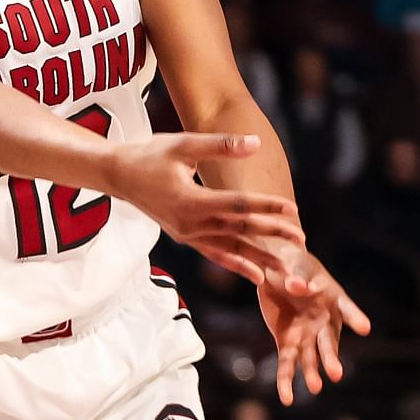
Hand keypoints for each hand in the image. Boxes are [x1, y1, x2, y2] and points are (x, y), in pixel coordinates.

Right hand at [102, 133, 304, 285]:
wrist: (118, 175)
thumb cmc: (150, 155)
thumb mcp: (184, 144)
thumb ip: (221, 145)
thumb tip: (255, 143)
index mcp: (192, 200)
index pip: (238, 205)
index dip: (267, 207)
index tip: (293, 210)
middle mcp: (191, 223)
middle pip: (239, 229)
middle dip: (272, 234)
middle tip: (302, 239)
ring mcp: (188, 234)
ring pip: (231, 248)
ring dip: (260, 258)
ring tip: (287, 270)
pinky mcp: (186, 237)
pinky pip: (216, 254)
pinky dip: (238, 264)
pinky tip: (258, 276)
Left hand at [259, 249, 370, 404]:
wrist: (278, 269)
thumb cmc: (294, 262)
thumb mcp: (296, 263)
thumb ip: (298, 276)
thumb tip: (296, 286)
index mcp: (334, 300)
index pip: (348, 309)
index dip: (356, 318)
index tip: (365, 328)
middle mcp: (325, 323)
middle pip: (329, 343)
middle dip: (331, 358)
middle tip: (336, 374)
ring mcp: (307, 335)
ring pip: (311, 359)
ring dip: (312, 373)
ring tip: (315, 387)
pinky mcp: (288, 343)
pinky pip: (287, 365)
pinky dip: (286, 382)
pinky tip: (287, 399)